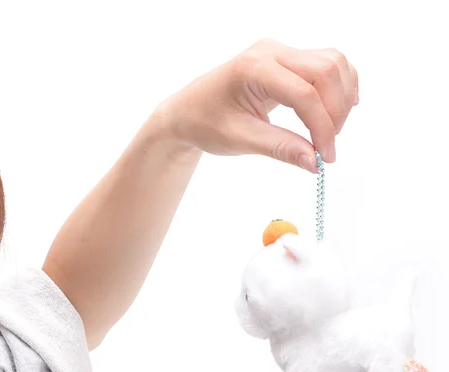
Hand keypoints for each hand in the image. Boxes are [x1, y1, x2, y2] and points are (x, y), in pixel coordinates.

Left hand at [153, 38, 358, 172]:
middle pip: (325, 71)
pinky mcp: (288, 59)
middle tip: (327, 147)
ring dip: (341, 97)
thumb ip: (279, 148)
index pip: (304, 93)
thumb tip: (313, 162)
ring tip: (329, 132)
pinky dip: (338, 86)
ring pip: (332, 63)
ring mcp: (281, 51)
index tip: (325, 156)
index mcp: (254, 68)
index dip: (321, 126)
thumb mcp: (239, 140)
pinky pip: (326, 64)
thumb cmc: (206, 123)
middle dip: (335, 111)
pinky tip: (337, 111)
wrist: (188, 111)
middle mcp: (271, 51)